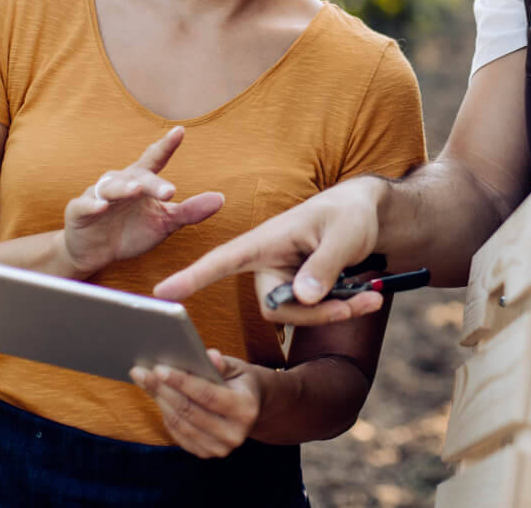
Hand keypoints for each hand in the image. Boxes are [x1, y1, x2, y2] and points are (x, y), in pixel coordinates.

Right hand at [63, 127, 223, 277]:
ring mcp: (98, 194)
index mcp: (142, 182)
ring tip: (136, 190)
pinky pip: (85, 204)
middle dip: (153, 183)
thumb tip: (221, 199)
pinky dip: (93, 204)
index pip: (155, 160)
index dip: (166, 146)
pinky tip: (102, 206)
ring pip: (112, 186)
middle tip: (170, 191)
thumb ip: (190, 211)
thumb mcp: (164, 223)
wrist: (94, 253)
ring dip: (124, 188)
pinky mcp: (79, 210)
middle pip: (138, 176)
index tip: (180, 131)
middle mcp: (121, 183)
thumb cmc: (131, 231)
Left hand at [131, 351, 261, 457]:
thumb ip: (222, 363)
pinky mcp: (206, 453)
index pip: (207, 395)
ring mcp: (219, 448)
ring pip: (181, 423)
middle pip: (190, 410)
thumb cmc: (240, 381)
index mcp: (245, 409)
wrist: (251, 407)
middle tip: (142, 372)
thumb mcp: (237, 367)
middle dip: (163, 389)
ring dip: (160, 400)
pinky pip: (178, 434)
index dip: (182, 382)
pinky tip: (158, 397)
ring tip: (146, 381)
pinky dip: (166, 414)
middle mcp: (234, 433)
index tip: (159, 368)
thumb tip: (209, 356)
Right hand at [154, 176, 384, 324]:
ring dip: (334, 313)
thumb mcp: (343, 234)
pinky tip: (369, 300)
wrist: (368, 215)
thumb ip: (324, 265)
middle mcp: (266, 263)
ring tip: (370, 300)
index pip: (222, 260)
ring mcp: (282, 280)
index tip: (160, 296)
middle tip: (357, 305)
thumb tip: (303, 299)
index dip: (192, 278)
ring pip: (296, 317)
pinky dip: (341, 310)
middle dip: (315, 313)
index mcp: (265, 240)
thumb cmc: (349, 214)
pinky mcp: (298, 292)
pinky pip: (311, 314)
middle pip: (274, 308)